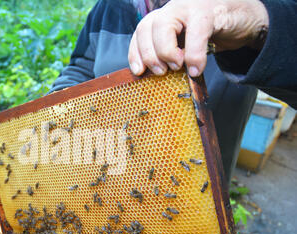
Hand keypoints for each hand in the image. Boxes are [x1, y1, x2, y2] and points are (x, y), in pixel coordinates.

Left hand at [128, 0, 268, 76]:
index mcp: (165, 16)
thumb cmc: (214, 34)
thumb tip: (157, 76)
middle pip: (147, 27)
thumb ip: (172, 53)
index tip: (139, 71)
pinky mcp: (209, 11)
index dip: (135, 51)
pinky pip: (196, 33)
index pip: (141, 30)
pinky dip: (194, 55)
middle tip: (161, 72)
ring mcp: (190, 6)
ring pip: (164, 25)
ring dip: (166, 52)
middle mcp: (174, 8)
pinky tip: (196, 69)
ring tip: (177, 67)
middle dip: (149, 54)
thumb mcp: (187, 44)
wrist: (249, 18)